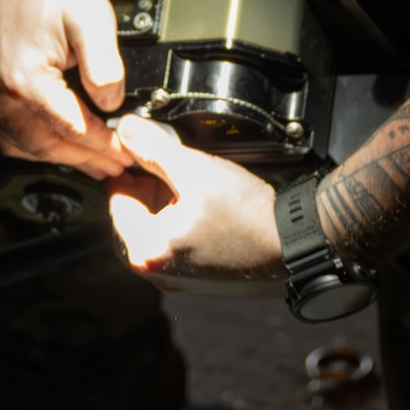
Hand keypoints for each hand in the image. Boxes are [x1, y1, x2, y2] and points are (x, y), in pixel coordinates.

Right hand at [0, 0, 125, 178]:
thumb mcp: (91, 16)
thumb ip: (105, 65)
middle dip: (84, 160)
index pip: (72, 129)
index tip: (126, 152)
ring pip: (22, 146)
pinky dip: (33, 144)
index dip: (104, 146)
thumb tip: (112, 103)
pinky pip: (5, 132)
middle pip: (45, 146)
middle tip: (113, 165)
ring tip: (90, 159)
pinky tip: (54, 142)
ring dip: (59, 157)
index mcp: (24, 78)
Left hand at [106, 115, 284, 280]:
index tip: (137, 147)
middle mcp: (157, 273)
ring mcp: (177, 279)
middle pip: (133, 215)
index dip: (126, 167)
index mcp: (147, 252)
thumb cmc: (248, 216)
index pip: (115, 199)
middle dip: (147, 186)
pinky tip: (201, 202)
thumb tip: (125, 130)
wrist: (294, 245)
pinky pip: (174, 241)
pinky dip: (180, 219)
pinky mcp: (196, 278)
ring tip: (188, 180)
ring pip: (154, 226)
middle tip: (166, 161)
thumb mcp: (194, 169)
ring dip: (164, 201)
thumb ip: (152, 147)